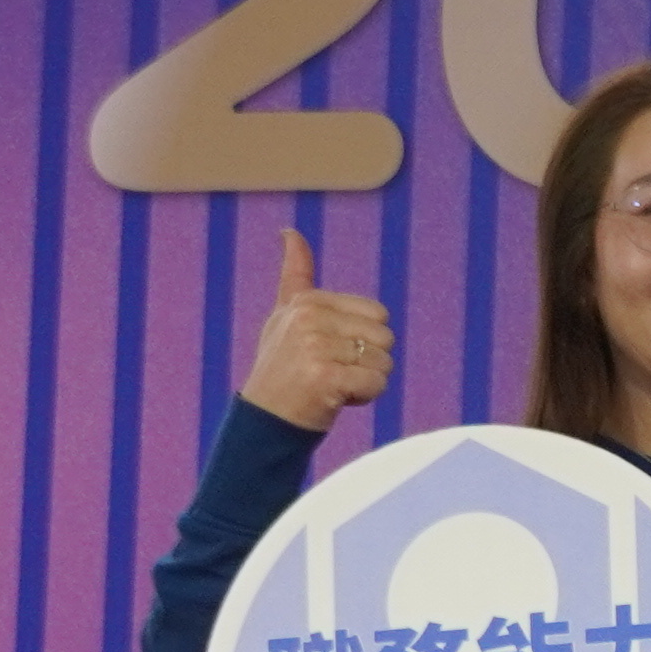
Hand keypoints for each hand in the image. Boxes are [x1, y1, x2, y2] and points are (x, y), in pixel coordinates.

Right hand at [238, 228, 390, 432]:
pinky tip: (334, 398)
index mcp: (306, 301)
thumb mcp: (284, 316)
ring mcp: (314, 346)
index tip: (326, 349)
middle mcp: (307, 317)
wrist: (264, 419)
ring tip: (331, 384)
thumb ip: (295, 276)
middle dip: (368, 359)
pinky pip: (377, 383)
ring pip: (384, 362)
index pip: (376, 313)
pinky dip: (364, 397)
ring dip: (366, 380)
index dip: (363, 338)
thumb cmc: (282, 368)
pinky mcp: (323, 375)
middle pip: (386, 336)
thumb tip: (289, 231)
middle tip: (331, 370)